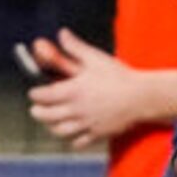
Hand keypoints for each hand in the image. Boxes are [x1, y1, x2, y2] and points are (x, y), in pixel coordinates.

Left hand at [25, 29, 148, 147]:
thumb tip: (62, 34)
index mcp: (73, 91)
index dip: (35, 94)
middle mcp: (76, 110)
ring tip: (50, 122)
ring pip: (60, 131)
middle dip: (38, 112)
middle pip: (47, 116)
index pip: (43, 96)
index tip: (34, 92)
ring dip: (51, 127)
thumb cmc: (119, 76)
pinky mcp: (98, 133)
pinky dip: (72, 139)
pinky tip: (72, 134)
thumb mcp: (95, 58)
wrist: (141, 96)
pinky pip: (79, 142)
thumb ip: (75, 47)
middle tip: (36, 109)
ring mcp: (86, 124)